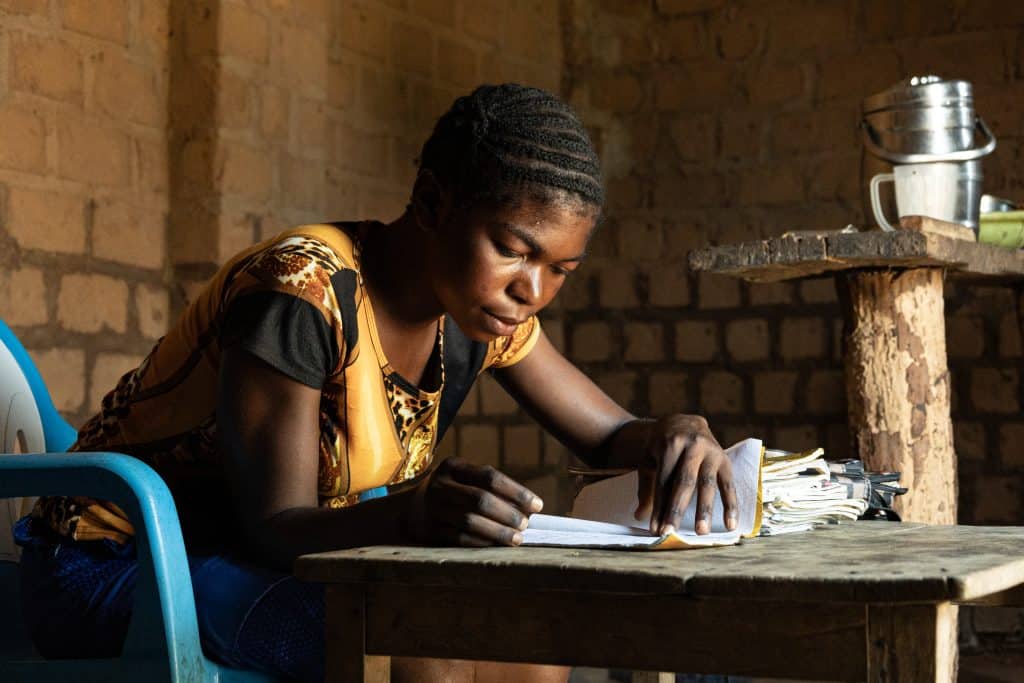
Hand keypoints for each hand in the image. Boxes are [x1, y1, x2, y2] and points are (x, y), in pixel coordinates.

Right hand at [408, 458, 543, 546]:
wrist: (412, 508)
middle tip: (525, 525)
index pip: (490, 477)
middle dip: (508, 514)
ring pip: (470, 521)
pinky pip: (459, 539)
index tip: (537, 506)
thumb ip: (492, 489)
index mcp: (453, 467)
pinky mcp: (429, 530)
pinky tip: (496, 547)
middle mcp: (440, 485)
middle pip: (480, 499)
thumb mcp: (465, 479)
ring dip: (498, 532)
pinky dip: (481, 543)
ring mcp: (432, 508)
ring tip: (516, 539)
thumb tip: (530, 509)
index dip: (516, 492)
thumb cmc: (453, 492)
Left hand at [635, 415, 737, 535]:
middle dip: (676, 509)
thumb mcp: (650, 460)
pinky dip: (731, 505)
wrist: (683, 421)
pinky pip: (728, 484)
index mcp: (670, 444)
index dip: (659, 506)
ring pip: (707, 484)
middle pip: (684, 482)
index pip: (664, 481)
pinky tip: (730, 525)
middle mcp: (692, 445)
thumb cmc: (662, 446)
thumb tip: (639, 517)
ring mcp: (711, 451)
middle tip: (671, 532)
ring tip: (701, 532)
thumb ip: (646, 487)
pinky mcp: (725, 459)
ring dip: (704, 509)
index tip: (656, 529)